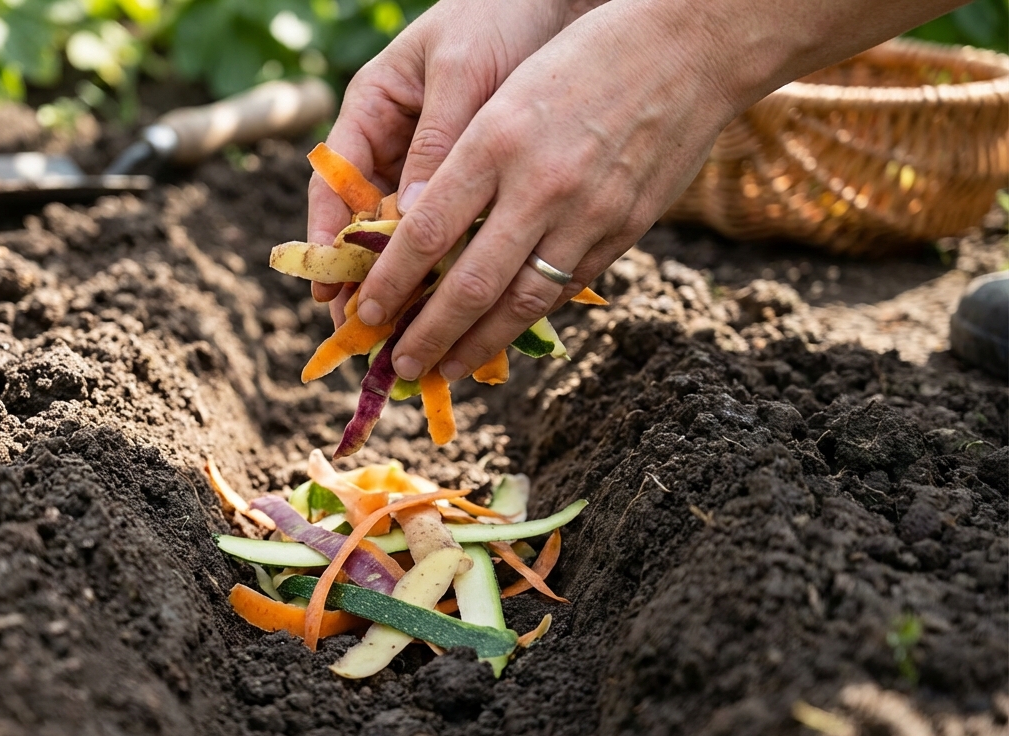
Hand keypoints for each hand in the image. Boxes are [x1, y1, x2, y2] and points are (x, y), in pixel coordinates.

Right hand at [308, 0, 592, 318]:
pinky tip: (459, 306)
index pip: (333, 184)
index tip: (327, 290)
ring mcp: (429, 164)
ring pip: (407, 236)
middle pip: (364, 224)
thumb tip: (411, 219)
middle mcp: (393, 142)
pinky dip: (453, 266)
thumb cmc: (500, 17)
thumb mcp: (463, 74)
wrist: (560, 0)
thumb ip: (438, 142)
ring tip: (406, 337)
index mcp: (371, 109)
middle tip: (361, 335)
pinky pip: (454, 230)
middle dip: (362, 282)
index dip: (325, 241)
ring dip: (408, 285)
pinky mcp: (471, 180)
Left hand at [354, 0, 741, 380]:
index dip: (390, 282)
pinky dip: (530, 315)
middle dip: (428, 334)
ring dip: (478, 344)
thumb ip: (464, 161)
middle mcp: (538, 184)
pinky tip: (506, 331)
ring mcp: (587, 213)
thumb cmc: (583, 56)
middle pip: (469, 283)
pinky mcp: (625, 229)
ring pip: (521, 301)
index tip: (366, 312)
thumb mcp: (506, 92)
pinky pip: (567, 286)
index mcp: (495, 140)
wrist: (688, 46)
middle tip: (401, 367)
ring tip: (448, 369)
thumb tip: (421, 231)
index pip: (426, 232)